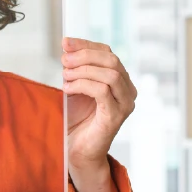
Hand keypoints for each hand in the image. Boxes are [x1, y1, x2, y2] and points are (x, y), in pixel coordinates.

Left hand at [62, 37, 135, 173]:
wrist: (76, 149)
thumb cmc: (76, 117)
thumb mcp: (74, 84)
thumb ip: (74, 65)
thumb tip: (66, 43)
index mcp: (120, 79)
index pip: (107, 52)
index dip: (86, 44)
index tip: (65, 43)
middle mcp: (128, 90)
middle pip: (111, 60)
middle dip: (84, 55)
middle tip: (63, 60)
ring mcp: (125, 104)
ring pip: (110, 74)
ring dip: (83, 71)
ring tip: (65, 76)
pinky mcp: (116, 116)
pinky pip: (102, 91)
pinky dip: (82, 85)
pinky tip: (68, 89)